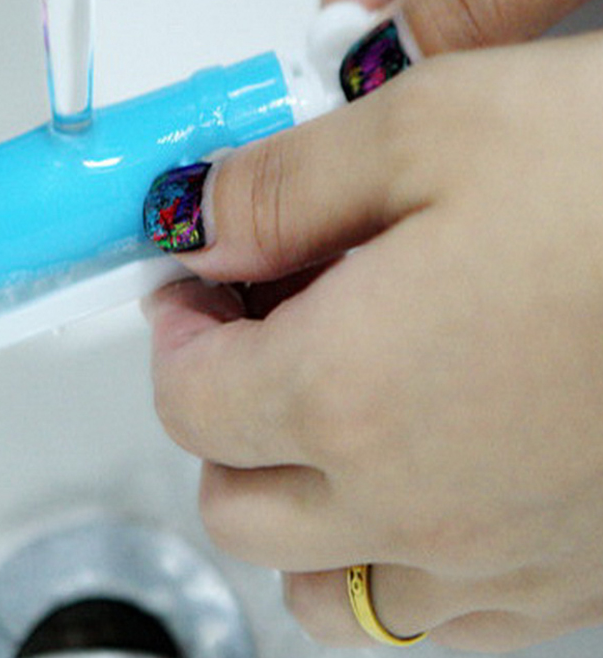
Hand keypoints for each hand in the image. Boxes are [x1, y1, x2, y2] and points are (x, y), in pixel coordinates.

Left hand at [144, 34, 602, 651]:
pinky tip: (424, 467)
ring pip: (325, 588)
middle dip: (216, 415)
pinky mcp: (574, 579)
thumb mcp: (427, 124)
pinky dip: (393, 553)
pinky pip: (438, 615)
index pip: (187, 399)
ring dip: (293, 503)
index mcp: (349, 390)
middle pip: (235, 503)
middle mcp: (415, 502)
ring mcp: (500, 560)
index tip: (190, 289)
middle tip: (247, 334)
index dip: (170, 334)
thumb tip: (200, 226)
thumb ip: (281, 187)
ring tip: (326, 406)